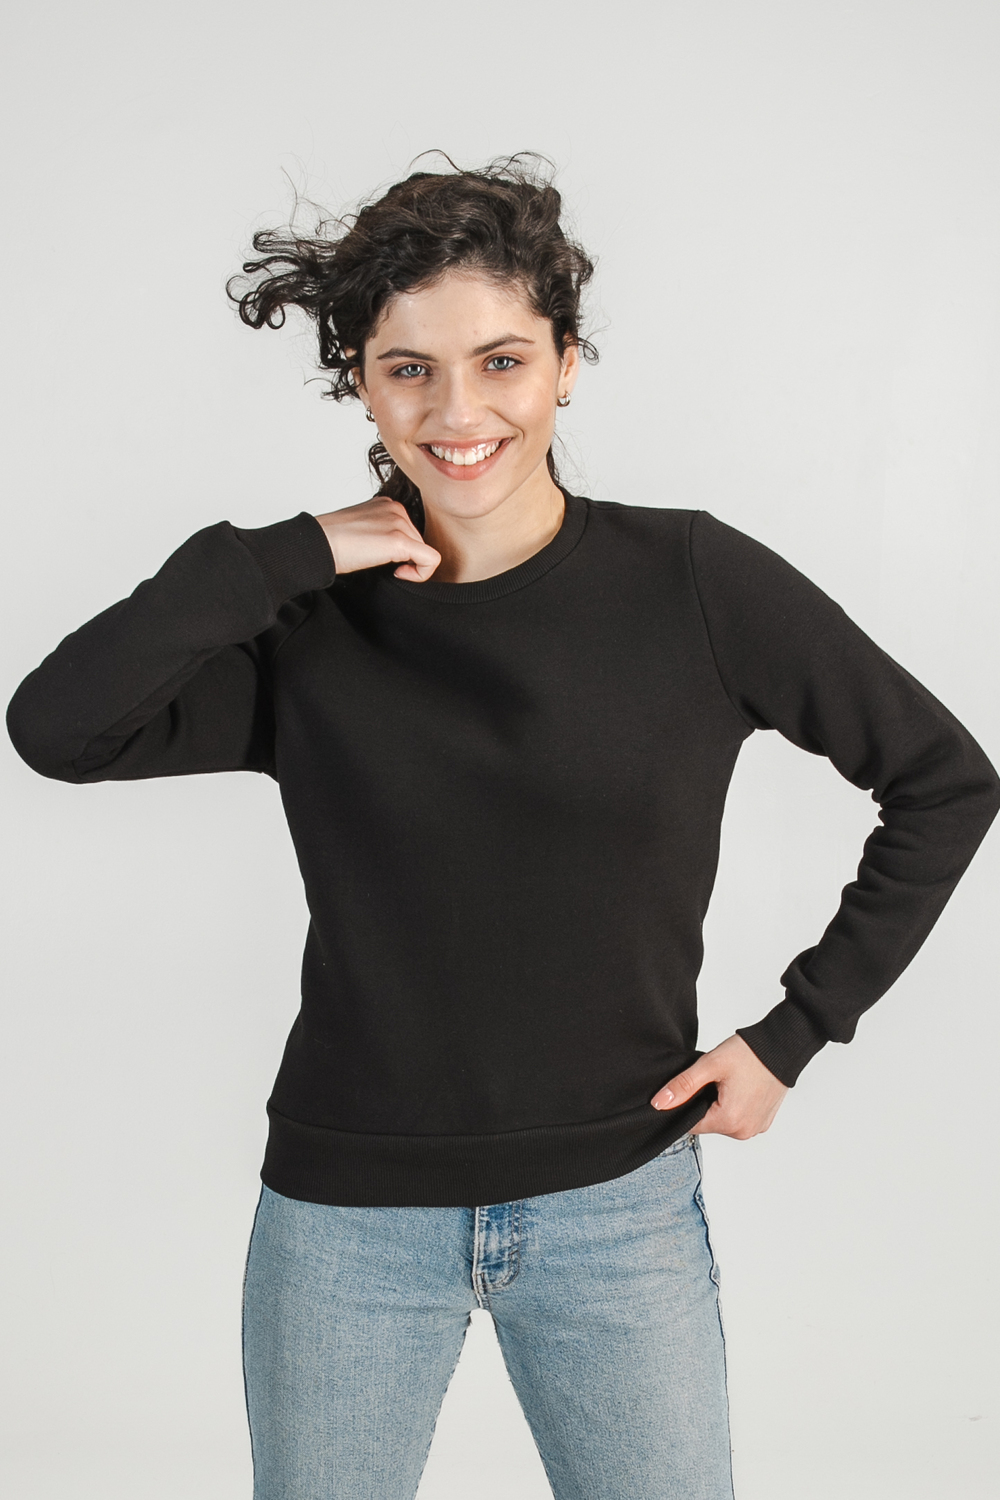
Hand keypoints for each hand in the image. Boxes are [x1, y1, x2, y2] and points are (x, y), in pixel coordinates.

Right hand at [315, 497, 441, 581]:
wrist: (317, 544)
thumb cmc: (332, 543)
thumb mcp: (363, 531)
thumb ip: (381, 534)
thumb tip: (395, 554)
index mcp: (387, 505)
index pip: (411, 532)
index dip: (403, 552)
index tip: (382, 559)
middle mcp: (395, 509)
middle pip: (419, 542)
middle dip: (407, 559)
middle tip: (383, 566)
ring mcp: (398, 522)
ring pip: (426, 552)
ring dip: (410, 566)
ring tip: (384, 568)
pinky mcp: (399, 540)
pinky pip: (430, 561)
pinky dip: (420, 574)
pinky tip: (397, 574)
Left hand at [650, 1033, 787, 1139]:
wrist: (781, 1047)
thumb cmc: (749, 1054)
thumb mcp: (710, 1065)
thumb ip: (682, 1086)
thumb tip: (658, 1104)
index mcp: (729, 1121)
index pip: (691, 1124)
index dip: (686, 1105)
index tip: (693, 1086)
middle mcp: (744, 1131)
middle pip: (708, 1123)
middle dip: (704, 1103)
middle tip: (713, 1080)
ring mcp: (756, 1128)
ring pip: (723, 1121)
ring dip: (719, 1105)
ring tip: (728, 1082)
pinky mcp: (764, 1122)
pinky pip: (739, 1119)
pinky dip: (735, 1106)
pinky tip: (739, 1087)